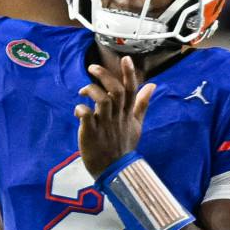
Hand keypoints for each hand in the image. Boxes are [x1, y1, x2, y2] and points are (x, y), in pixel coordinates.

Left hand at [76, 55, 155, 178]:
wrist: (114, 171)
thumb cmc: (123, 146)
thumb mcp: (136, 125)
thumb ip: (142, 104)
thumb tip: (152, 86)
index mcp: (128, 114)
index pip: (132, 91)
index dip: (129, 74)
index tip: (125, 59)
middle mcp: (118, 118)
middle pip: (116, 91)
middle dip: (105, 76)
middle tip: (92, 68)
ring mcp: (105, 125)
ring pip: (102, 100)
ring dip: (91, 90)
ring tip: (83, 92)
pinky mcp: (91, 133)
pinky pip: (86, 116)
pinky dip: (80, 109)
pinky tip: (78, 110)